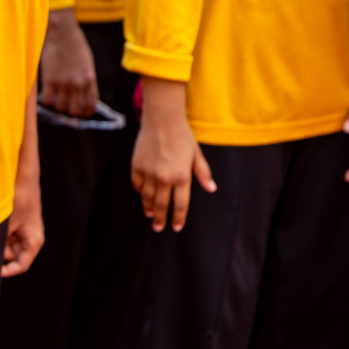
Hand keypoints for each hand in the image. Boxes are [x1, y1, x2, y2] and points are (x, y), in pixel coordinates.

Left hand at [1, 169, 43, 276]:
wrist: (24, 179)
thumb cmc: (20, 200)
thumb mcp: (6, 224)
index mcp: (33, 242)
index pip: (21, 266)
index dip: (7, 271)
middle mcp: (30, 239)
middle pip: (12, 256)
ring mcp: (23, 232)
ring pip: (7, 246)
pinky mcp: (17, 225)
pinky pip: (5, 236)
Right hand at [39, 9, 98, 116]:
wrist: (61, 33)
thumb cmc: (75, 45)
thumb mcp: (87, 63)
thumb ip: (86, 79)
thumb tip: (82, 94)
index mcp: (89, 79)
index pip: (91, 105)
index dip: (86, 112)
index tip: (81, 112)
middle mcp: (77, 84)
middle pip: (75, 110)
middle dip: (71, 110)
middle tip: (66, 105)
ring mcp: (63, 83)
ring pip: (60, 107)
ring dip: (57, 105)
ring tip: (55, 97)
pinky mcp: (49, 80)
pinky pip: (47, 100)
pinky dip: (46, 100)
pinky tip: (46, 93)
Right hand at [129, 78, 215, 231]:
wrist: (162, 120)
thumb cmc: (182, 136)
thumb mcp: (196, 155)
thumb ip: (203, 173)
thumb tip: (211, 188)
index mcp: (181, 176)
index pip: (180, 204)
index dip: (178, 218)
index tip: (176, 227)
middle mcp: (164, 178)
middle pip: (161, 205)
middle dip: (161, 219)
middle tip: (159, 228)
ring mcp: (149, 172)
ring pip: (147, 197)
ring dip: (148, 208)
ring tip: (149, 215)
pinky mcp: (137, 166)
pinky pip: (137, 184)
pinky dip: (140, 191)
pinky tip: (142, 195)